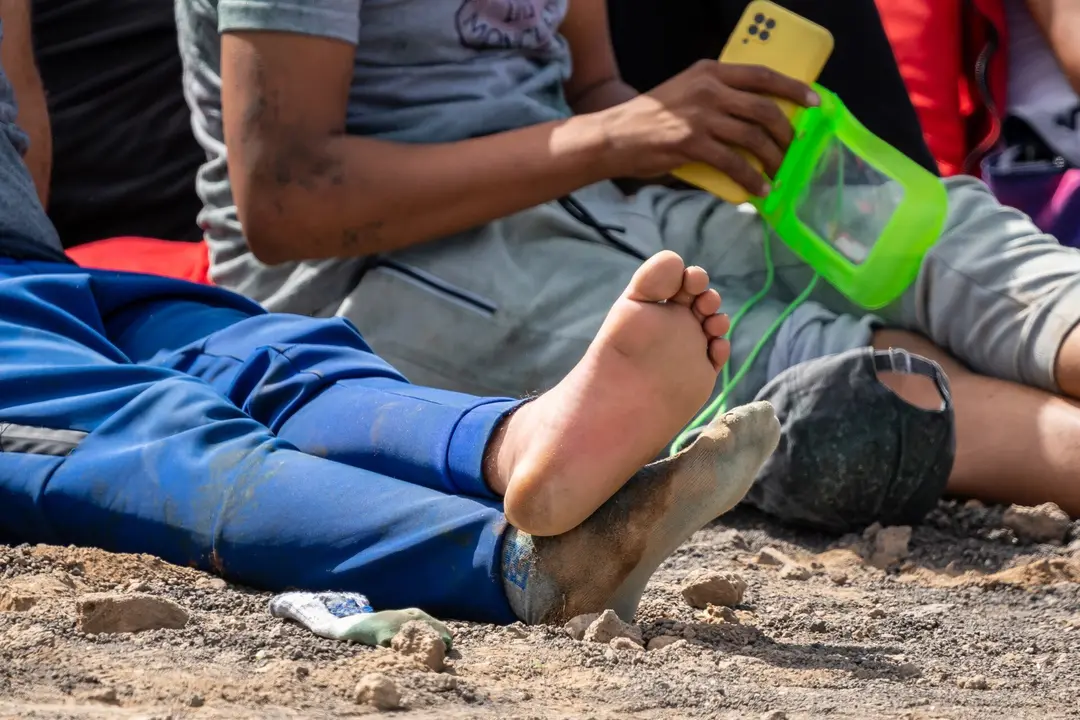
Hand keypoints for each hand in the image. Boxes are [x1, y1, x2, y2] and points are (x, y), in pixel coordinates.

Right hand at [596, 60, 819, 195]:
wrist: (615, 136)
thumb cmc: (650, 118)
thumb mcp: (685, 91)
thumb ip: (715, 97)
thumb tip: (753, 120)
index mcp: (710, 71)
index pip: (762, 75)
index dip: (793, 88)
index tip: (815, 102)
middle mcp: (709, 89)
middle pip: (764, 109)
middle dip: (786, 132)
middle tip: (793, 149)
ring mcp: (701, 116)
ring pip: (754, 137)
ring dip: (774, 159)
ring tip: (780, 173)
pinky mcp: (692, 144)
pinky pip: (734, 164)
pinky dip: (752, 179)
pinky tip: (760, 190)